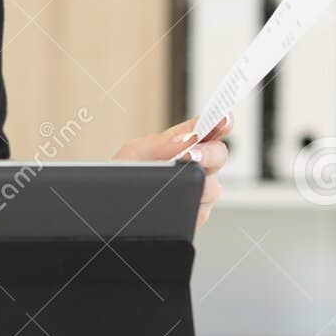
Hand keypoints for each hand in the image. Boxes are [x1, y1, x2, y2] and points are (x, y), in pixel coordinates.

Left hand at [112, 115, 231, 228]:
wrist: (112, 208)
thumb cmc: (123, 176)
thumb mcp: (133, 153)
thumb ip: (160, 143)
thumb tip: (186, 141)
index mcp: (184, 143)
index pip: (210, 128)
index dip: (221, 122)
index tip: (223, 120)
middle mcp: (197, 165)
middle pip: (219, 155)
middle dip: (209, 153)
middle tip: (192, 155)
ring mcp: (199, 190)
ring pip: (213, 186)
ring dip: (196, 183)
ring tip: (177, 181)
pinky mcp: (196, 215)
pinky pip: (202, 211)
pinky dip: (189, 205)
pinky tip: (174, 203)